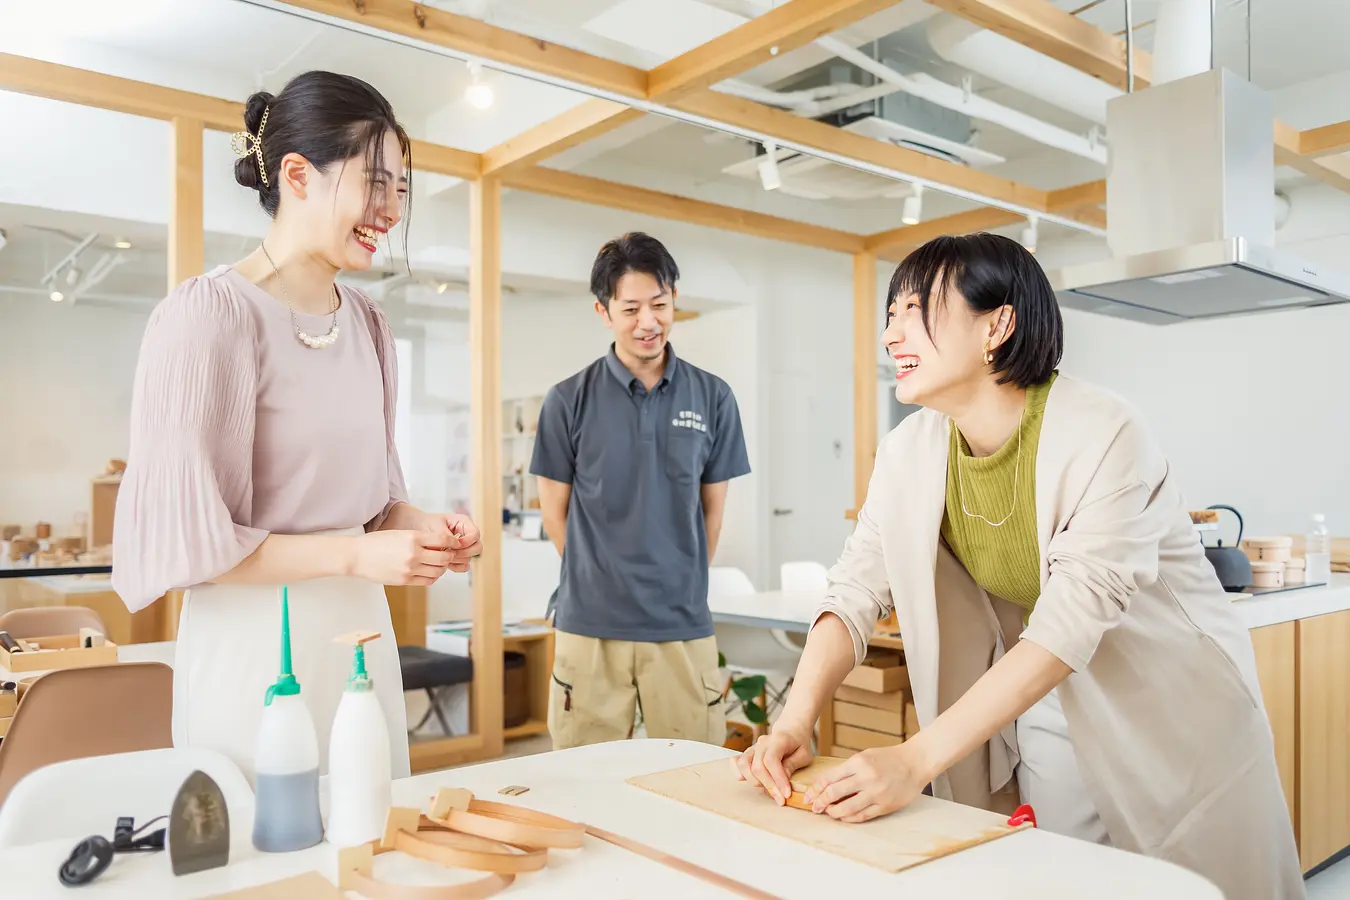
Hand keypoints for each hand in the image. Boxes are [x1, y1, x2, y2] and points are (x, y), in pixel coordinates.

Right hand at [349, 530, 452, 585]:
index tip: (455, 543)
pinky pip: (427, 581)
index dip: (453, 542)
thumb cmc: (377, 542)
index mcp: (413, 537)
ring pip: (438, 571)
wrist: (357, 556)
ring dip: (442, 568)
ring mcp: (409, 568)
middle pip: (444, 557)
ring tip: (438, 564)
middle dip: (449, 556)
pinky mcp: (404, 580)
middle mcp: (414, 553)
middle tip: (448, 555)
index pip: (443, 539)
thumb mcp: (400, 533)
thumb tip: (439, 543)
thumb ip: (419, 538)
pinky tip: (428, 572)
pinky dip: (432, 577)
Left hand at [420, 513, 482, 572]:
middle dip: (465, 553)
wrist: (419, 529)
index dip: (467, 541)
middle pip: (477, 548)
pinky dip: (456, 567)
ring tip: (444, 558)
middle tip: (450, 554)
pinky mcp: (459, 557)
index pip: (475, 534)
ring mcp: (465, 547)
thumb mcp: (436, 525)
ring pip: (470, 558)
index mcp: (465, 523)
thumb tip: (455, 546)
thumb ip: (446, 535)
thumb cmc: (428, 523)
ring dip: (458, 560)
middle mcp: (467, 535)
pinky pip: (464, 566)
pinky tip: (446, 564)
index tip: (453, 545)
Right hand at [732, 724, 813, 805]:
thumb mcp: (804, 754)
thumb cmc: (798, 745)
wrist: (790, 732)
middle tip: (781, 799)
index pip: (771, 760)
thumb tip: (783, 779)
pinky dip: (740, 774)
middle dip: (769, 786)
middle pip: (757, 766)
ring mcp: (753, 747)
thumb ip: (792, 765)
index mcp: (778, 740)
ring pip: (744, 765)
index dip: (777, 779)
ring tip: (769, 790)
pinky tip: (752, 781)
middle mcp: (762, 743)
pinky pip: (737, 763)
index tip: (786, 794)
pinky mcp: (748, 754)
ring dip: (755, 782)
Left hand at [802, 743, 929, 822]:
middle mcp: (866, 778)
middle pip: (834, 794)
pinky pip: (862, 815)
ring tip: (828, 812)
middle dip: (820, 802)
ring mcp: (876, 793)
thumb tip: (827, 785)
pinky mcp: (885, 805)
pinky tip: (843, 817)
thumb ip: (848, 769)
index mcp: (858, 763)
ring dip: (833, 813)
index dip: (815, 789)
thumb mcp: (865, 756)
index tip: (808, 796)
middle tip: (814, 807)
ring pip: (847, 808)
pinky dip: (849, 818)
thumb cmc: (888, 758)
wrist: (915, 762)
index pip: (829, 778)